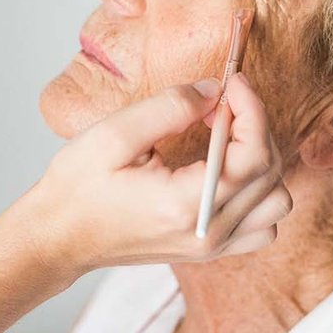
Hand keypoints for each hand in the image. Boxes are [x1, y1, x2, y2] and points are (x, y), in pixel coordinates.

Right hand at [18, 73, 290, 274]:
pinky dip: (258, 194)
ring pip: (276, 203)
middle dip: (254, 127)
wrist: (57, 238)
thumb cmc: (76, 189)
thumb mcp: (114, 135)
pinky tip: (226, 170)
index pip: (253, 155)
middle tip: (220, 103)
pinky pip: (261, 226)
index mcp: (184, 205)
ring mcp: (210, 247)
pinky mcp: (208, 250)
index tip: (234, 81)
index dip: (252, 109)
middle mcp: (206, 233)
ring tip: (224, 137)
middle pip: (271, 174)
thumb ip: (170, 107)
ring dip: (261, 162)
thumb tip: (215, 90)